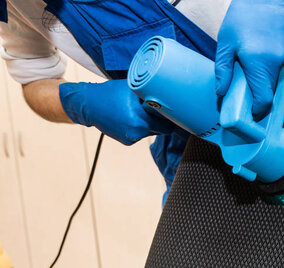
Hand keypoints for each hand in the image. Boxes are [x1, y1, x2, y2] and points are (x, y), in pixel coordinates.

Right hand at [59, 79, 174, 144]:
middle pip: (162, 129)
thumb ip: (150, 94)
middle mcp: (136, 131)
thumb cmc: (110, 93)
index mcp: (138, 118)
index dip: (171, 116)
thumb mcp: (132, 89)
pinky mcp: (127, 141)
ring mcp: (131, 138)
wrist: (87, 105)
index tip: (175, 111)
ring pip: (152, 131)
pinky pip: (142, 134)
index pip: (166, 123)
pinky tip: (131, 118)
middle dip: (162, 120)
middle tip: (159, 109)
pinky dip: (141, 127)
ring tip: (140, 111)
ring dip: (151, 123)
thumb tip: (169, 94)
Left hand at [215, 0, 283, 118]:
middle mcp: (276, 62)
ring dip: (264, 77)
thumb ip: (223, 70)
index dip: (258, 111)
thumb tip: (221, 93)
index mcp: (258, 62)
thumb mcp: (226, 43)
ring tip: (252, 60)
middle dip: (258, 94)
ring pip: (275, 78)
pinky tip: (263, 50)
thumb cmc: (243, 17)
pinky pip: (280, 66)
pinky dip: (271, 64)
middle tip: (245, 89)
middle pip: (269, 90)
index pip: (264, 99)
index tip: (251, 114)